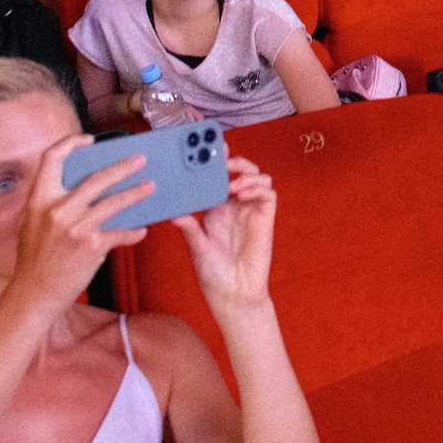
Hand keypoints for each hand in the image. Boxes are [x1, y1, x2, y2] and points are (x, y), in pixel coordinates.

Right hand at [11, 136, 152, 310]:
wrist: (34, 293)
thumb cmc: (34, 259)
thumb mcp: (32, 223)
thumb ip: (50, 202)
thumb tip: (77, 184)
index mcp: (39, 200)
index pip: (51, 158)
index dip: (70, 144)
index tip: (89, 140)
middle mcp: (57, 209)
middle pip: (96, 177)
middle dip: (123, 167)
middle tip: (140, 161)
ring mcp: (76, 227)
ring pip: (115, 202)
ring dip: (136, 193)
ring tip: (150, 188)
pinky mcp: (91, 246)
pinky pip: (120, 233)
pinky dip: (132, 232)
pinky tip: (140, 231)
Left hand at [171, 157, 277, 314]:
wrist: (233, 294)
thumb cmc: (213, 273)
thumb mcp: (197, 248)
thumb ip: (190, 229)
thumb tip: (174, 214)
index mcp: (216, 209)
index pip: (218, 178)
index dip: (216, 162)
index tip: (206, 148)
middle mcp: (234, 205)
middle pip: (240, 171)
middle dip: (233, 160)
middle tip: (222, 157)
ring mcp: (251, 210)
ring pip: (258, 177)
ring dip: (247, 173)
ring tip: (232, 182)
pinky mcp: (265, 218)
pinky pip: (268, 194)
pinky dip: (257, 187)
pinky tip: (242, 194)